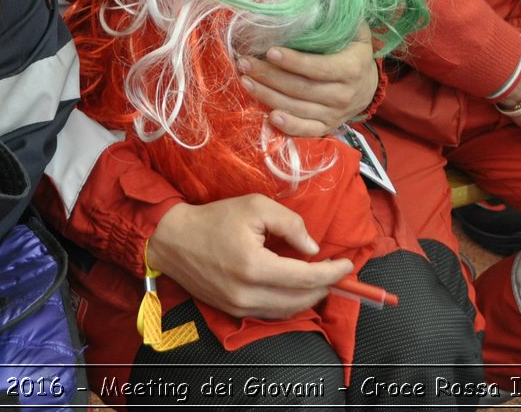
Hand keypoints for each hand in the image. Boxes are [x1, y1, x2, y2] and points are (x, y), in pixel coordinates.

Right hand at [147, 196, 353, 318]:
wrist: (172, 239)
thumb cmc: (213, 219)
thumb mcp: (255, 206)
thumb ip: (290, 223)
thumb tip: (312, 247)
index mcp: (255, 267)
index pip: (306, 278)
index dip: (332, 272)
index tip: (347, 265)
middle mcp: (247, 293)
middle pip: (301, 300)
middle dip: (325, 287)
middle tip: (336, 272)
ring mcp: (239, 306)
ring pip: (288, 311)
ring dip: (309, 297)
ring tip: (319, 281)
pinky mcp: (232, 311)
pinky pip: (270, 313)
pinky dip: (289, 303)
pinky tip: (294, 288)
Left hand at [236, 23, 376, 136]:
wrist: (368, 86)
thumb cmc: (354, 52)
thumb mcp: (355, 32)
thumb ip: (339, 17)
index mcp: (351, 69)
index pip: (318, 68)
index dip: (293, 61)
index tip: (270, 51)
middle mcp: (343, 95)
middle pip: (300, 88)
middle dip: (269, 75)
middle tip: (245, 62)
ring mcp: (334, 114)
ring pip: (297, 107)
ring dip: (268, 95)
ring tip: (245, 80)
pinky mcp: (326, 127)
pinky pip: (305, 130)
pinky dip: (288, 126)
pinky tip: (269, 116)